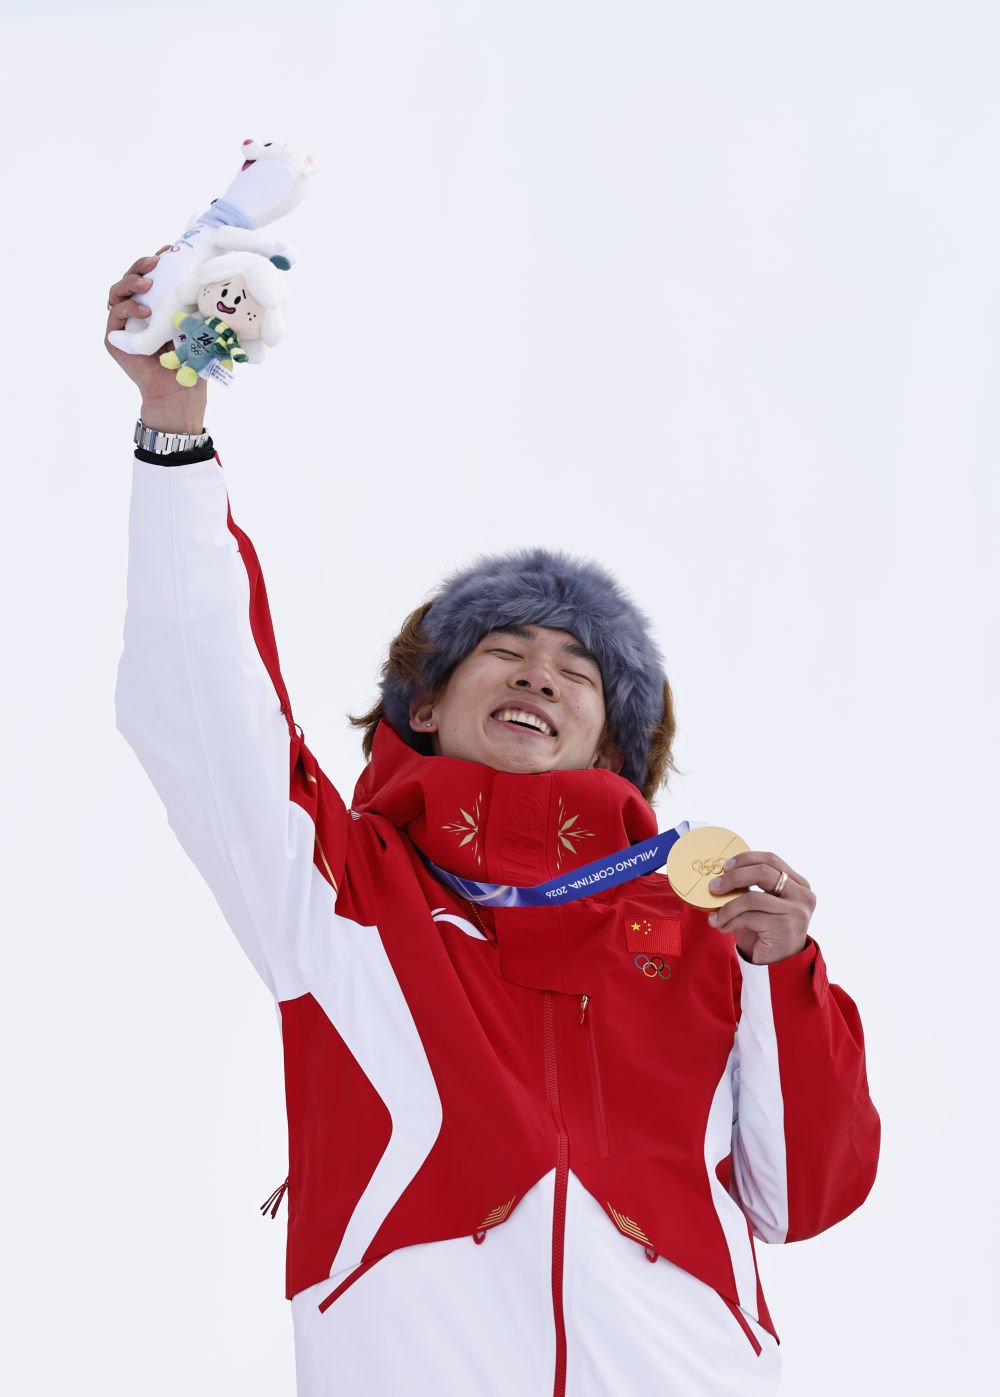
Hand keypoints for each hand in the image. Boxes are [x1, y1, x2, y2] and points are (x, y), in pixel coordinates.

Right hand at [106, 251, 207, 432]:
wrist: (179, 390)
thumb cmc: (191, 358)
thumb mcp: (197, 323)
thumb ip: (195, 302)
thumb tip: (213, 275)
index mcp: (155, 303)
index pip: (151, 274)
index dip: (156, 259)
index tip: (169, 249)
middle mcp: (136, 309)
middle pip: (131, 278)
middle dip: (141, 265)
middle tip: (156, 261)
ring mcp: (123, 323)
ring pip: (118, 292)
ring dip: (131, 283)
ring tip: (147, 284)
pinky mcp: (113, 338)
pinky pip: (115, 315)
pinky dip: (127, 308)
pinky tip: (143, 311)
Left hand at [706, 851, 814, 964]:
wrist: (777, 965)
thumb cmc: (765, 932)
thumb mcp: (760, 906)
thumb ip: (750, 887)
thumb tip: (721, 874)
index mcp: (799, 884)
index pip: (771, 860)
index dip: (746, 859)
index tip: (725, 866)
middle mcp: (802, 895)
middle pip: (763, 872)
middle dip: (733, 877)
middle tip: (714, 886)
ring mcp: (796, 911)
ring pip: (752, 898)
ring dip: (727, 907)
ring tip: (715, 916)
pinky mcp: (784, 927)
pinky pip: (749, 917)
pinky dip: (730, 920)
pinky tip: (722, 926)